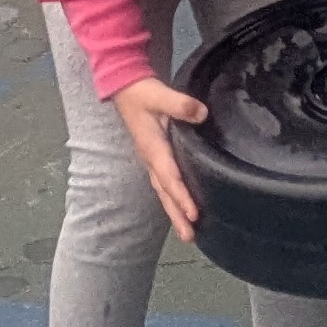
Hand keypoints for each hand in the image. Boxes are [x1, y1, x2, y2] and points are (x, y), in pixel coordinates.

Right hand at [110, 75, 209, 240]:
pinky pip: (165, 184)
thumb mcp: (159, 94)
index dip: (181, 195)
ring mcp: (151, 161)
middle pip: (165, 193)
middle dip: (177, 215)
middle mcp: (151, 159)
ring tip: (188, 234)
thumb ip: (180, 103)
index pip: (169, 176)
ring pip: (164, 192)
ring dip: (175, 212)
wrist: (125, 89)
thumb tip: (202, 113)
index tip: (193, 214)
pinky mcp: (155, 158)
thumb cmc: (142, 93)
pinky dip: (173, 199)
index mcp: (153, 148)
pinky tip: (183, 210)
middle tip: (190, 237)